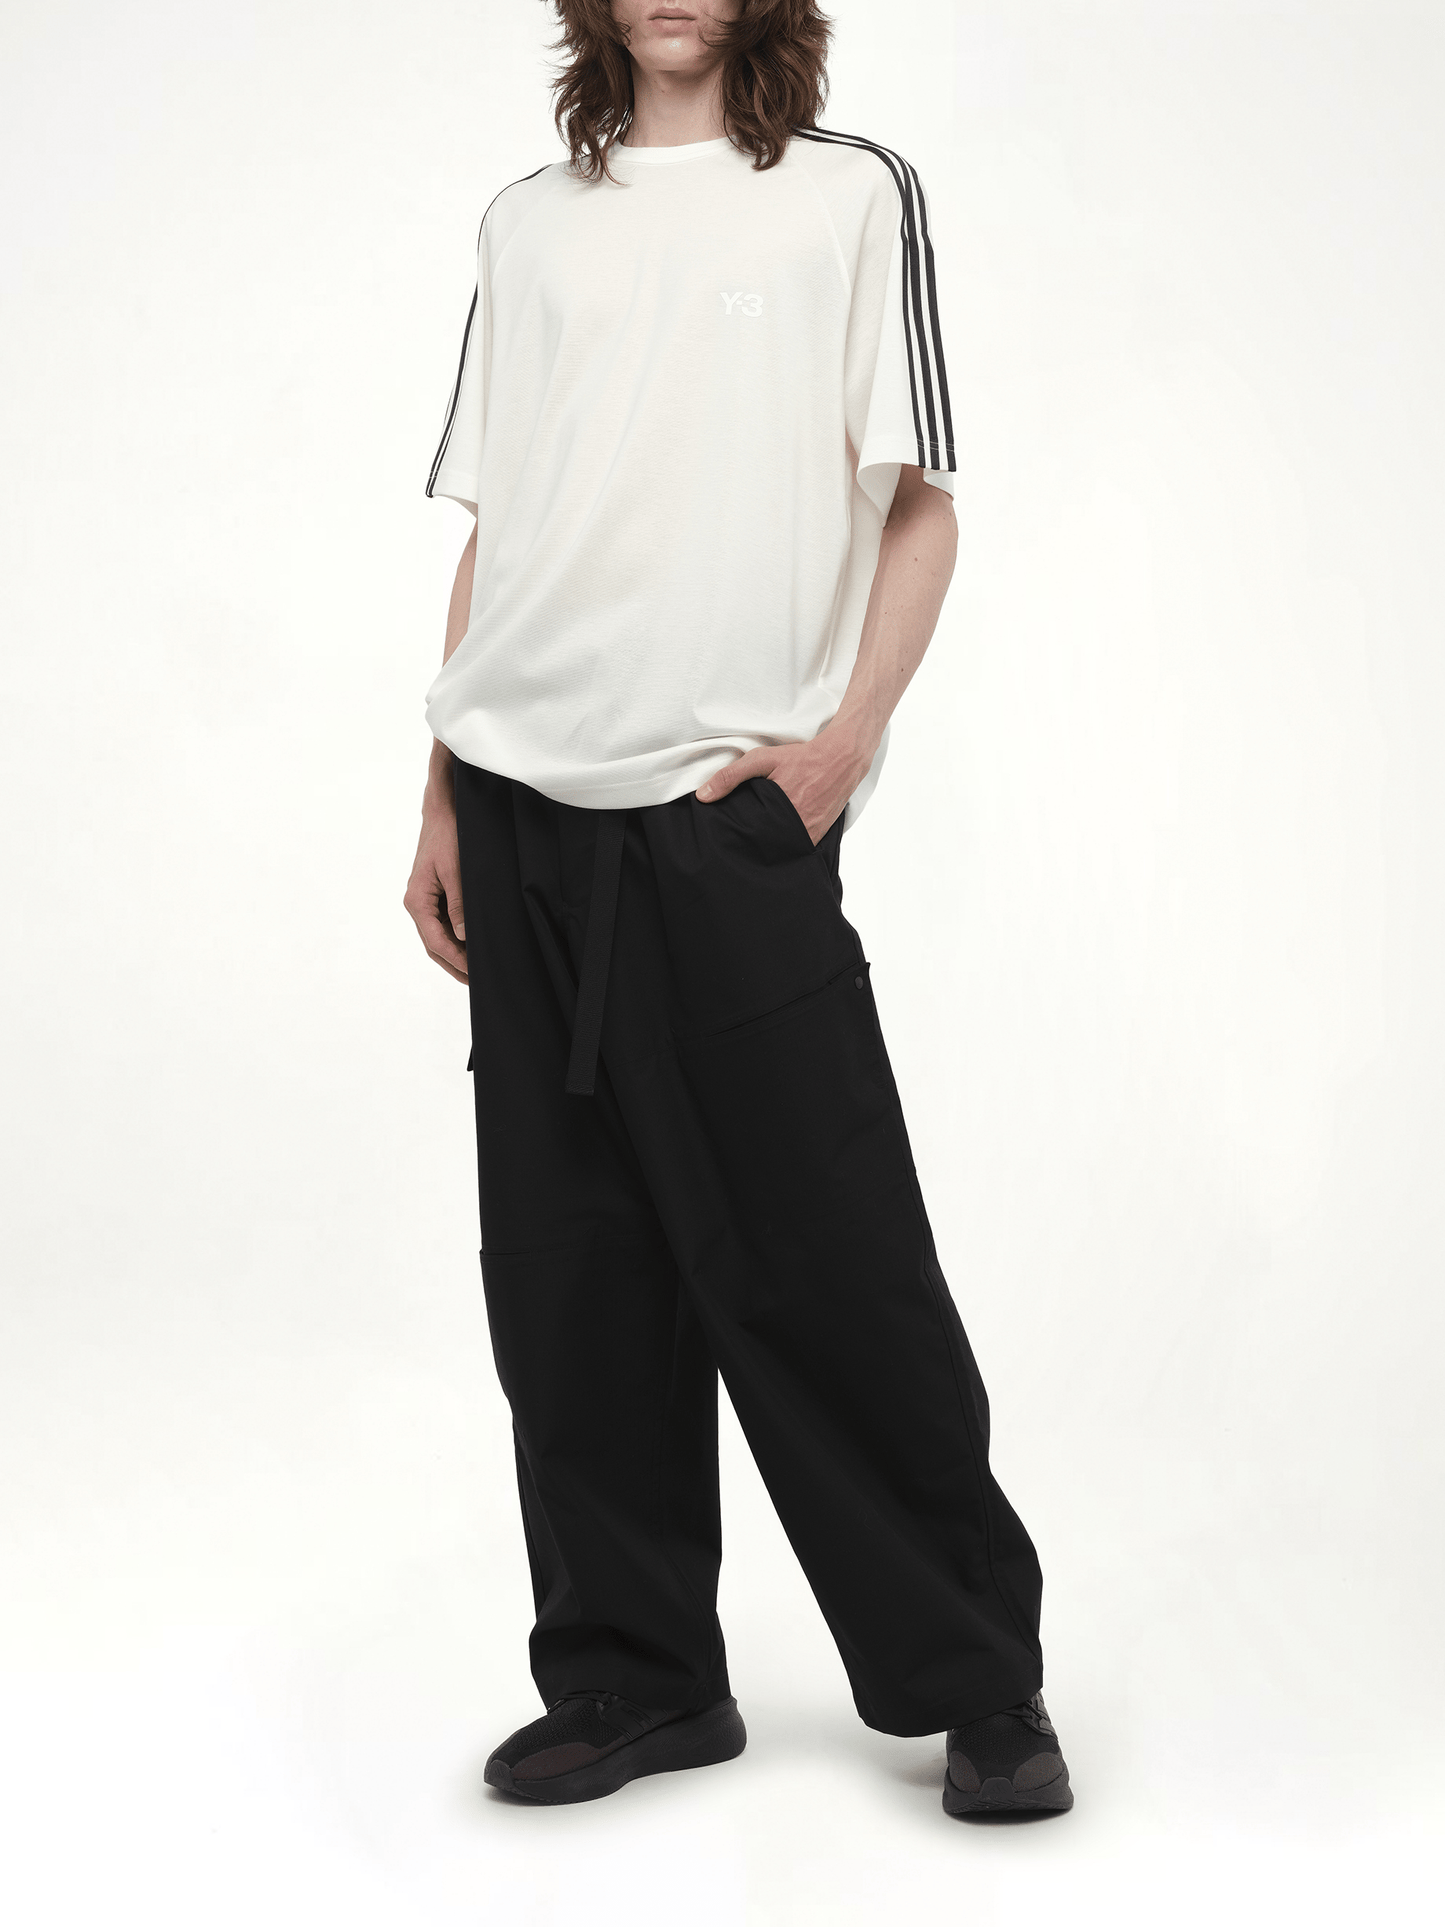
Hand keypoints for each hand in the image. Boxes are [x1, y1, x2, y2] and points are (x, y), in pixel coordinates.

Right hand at [404, 779, 467, 982]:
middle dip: (455, 965)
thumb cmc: (448, 836)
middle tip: (477, 982)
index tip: (475, 973)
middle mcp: (416, 904)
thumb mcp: (456, 870)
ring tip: (475, 972)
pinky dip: (455, 939)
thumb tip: (462, 936)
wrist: (442, 812)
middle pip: (434, 945)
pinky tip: (471, 947)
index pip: (436, 941)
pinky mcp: (433, 896)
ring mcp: (424, 901)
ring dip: (454, 955)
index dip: (457, 960)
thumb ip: (459, 904)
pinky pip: (442, 924)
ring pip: (437, 938)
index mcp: (417, 900)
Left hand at [695, 727, 874, 844]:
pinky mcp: (818, 837)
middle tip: (737, 841)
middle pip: (763, 846)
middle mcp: (795, 829)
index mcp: (778, 813)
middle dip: (750, 844)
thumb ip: (730, 776)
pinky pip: (796, 848)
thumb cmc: (801, 758)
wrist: (842, 759)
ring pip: (780, 850)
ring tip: (755, 840)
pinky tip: (775, 838)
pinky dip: (785, 845)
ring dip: (768, 847)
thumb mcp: (762, 760)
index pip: (747, 837)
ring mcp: (808, 836)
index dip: (735, 838)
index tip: (725, 837)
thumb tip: (703, 797)